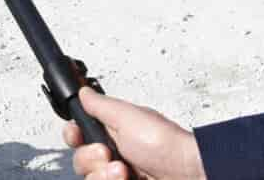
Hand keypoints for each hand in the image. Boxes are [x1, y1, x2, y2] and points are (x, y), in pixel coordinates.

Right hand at [62, 87, 205, 179]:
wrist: (189, 175)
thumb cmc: (166, 145)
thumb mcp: (129, 117)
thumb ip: (101, 105)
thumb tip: (84, 92)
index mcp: (114, 133)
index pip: (81, 135)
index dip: (74, 135)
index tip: (77, 135)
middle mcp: (116, 155)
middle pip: (81, 160)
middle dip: (91, 158)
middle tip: (109, 154)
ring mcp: (121, 176)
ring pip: (91, 178)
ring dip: (103, 175)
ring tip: (124, 172)